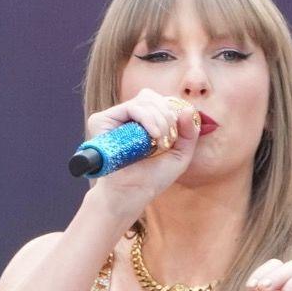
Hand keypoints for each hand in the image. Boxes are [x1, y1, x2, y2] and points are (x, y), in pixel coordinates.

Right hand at [83, 88, 201, 215]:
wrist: (133, 193)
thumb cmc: (153, 177)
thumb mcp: (180, 155)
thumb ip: (189, 133)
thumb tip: (189, 109)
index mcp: (143, 122)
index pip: (160, 101)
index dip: (172, 112)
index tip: (177, 134)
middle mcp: (127, 117)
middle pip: (152, 97)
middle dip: (167, 116)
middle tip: (167, 139)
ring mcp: (114, 117)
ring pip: (144, 101)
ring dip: (160, 120)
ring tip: (159, 141)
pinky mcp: (102, 120)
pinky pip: (131, 107)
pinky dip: (147, 118)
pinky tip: (153, 135)